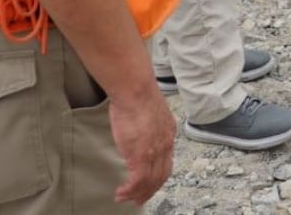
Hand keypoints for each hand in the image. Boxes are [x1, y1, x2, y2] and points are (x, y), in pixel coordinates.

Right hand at [109, 89, 175, 204]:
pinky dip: (130, 190)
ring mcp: (155, 151)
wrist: (135, 91)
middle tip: (139, 199)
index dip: (158, 175)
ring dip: (138, 193)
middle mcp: (166, 144)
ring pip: (150, 181)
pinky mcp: (141, 155)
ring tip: (126, 198)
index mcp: (168, 133)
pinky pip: (138, 181)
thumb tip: (138, 129)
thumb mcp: (148, 112)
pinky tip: (121, 193)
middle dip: (150, 190)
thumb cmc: (137, 95)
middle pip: (162, 175)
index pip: (167, 160)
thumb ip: (147, 125)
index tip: (149, 183)